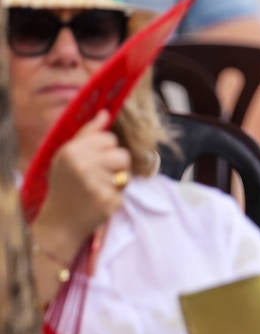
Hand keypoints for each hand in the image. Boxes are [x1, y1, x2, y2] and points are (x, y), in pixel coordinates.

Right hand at [32, 110, 131, 253]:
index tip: (93, 160)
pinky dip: (115, 197)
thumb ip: (88, 133)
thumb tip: (105, 113)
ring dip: (118, 181)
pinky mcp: (107, 201)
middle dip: (115, 166)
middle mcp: (82, 165)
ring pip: (126, 172)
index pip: (109, 138)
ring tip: (100, 188)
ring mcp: (95, 184)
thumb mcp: (68, 155)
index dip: (105, 150)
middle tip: (98, 177)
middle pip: (122, 154)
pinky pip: (124, 191)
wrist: (60, 220)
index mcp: (72, 150)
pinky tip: (100, 201)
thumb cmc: (65, 184)